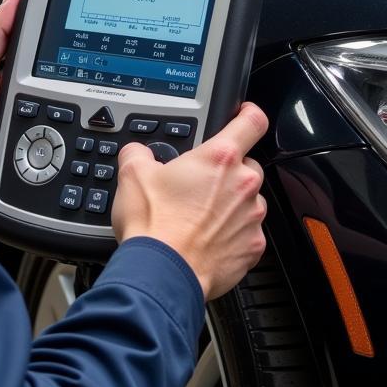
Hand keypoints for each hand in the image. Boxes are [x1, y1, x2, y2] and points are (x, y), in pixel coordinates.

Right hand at [112, 102, 268, 300]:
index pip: (252, 121)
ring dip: (231, 203)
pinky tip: (208, 239)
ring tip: (200, 216)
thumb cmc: (154, 226)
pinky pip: (248, 233)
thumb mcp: (133, 175)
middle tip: (200, 184)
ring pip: (249, 200)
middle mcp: (243, 185)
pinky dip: (233, 234)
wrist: (162, 274)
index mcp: (219, 158)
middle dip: (228, 171)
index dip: (248, 113)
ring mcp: (252, 217)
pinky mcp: (253, 247)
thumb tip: (138, 152)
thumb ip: (139, 152)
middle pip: (247, 164)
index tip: (243, 115)